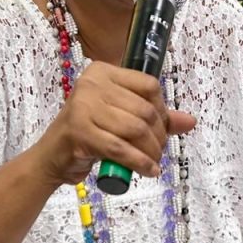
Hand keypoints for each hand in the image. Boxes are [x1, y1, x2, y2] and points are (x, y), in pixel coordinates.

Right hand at [36, 62, 195, 186]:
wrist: (52, 157)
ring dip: (151, 151)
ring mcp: (83, 106)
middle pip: (144, 109)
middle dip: (159, 135)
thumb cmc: (89, 134)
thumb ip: (154, 117)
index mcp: (103, 72)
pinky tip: (148, 170)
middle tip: (159, 151)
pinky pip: (120, 148)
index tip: (162, 128)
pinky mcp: (79, 132)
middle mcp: (92, 84)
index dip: (163, 109)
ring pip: (135, 129)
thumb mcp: (121, 119)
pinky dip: (139, 162)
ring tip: (153, 162)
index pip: (148, 85)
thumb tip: (190, 121)